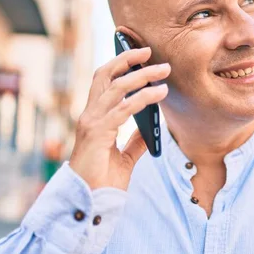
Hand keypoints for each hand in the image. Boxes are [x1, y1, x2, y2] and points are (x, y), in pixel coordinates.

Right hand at [69, 47, 169, 189]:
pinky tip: (161, 92)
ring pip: (117, 87)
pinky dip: (144, 97)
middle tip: (149, 50)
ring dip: (142, 75)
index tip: (138, 53)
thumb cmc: (103, 181)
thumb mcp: (126, 156)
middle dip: (127, 59)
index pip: (103, 82)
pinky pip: (124, 108)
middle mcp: (89, 115)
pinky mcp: (98, 133)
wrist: (91, 202)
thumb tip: (152, 126)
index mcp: (94, 118)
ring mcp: (91, 122)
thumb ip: (136, 140)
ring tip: (164, 70)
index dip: (119, 64)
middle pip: (106, 75)